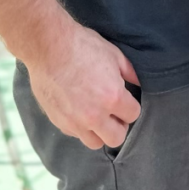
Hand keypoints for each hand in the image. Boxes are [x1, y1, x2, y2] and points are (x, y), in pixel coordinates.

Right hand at [27, 21, 141, 149]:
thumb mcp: (114, 55)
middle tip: (115, 112)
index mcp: (112, 98)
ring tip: (98, 116)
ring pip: (95, 143)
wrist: (49, 47)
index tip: (126, 100)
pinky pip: (75, 134)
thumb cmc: (83, 46)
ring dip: (100, 132)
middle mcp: (95, 116)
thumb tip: (139, 84)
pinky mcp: (58, 122)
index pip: (133, 115)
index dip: (131, 106)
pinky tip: (80, 112)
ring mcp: (75, 122)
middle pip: (117, 137)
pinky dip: (81, 128)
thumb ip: (130, 73)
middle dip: (119, 125)